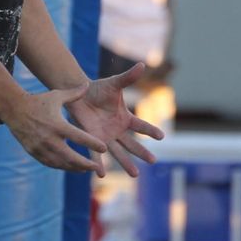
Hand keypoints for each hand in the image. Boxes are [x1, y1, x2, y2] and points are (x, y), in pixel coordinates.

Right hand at [4, 85, 109, 174]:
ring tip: (86, 169)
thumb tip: (88, 85)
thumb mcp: (56, 95)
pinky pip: (50, 163)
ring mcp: (41, 148)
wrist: (14, 109)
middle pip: (71, 157)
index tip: (104, 148)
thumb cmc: (39, 101)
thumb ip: (73, 94)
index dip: (93, 144)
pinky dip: (62, 166)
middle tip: (97, 167)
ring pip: (61, 163)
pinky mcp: (34, 152)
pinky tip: (71, 167)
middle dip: (86, 164)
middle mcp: (49, 139)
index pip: (79, 137)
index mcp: (57, 125)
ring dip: (75, 168)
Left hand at [66, 63, 164, 177]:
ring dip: (126, 163)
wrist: (78, 94)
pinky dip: (99, 163)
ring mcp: (106, 137)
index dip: (151, 130)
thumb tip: (143, 64)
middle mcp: (118, 130)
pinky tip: (101, 174)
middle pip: (133, 143)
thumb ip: (128, 78)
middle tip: (153, 161)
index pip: (141, 126)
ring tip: (135, 175)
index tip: (162, 136)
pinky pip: (97, 153)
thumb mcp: (114, 84)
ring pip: (118, 152)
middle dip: (142, 152)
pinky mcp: (93, 140)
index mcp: (125, 118)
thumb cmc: (98, 89)